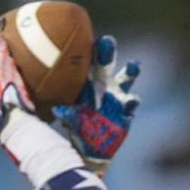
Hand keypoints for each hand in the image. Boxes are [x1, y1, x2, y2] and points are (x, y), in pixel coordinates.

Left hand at [52, 35, 140, 173]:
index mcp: (87, 83)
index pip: (88, 62)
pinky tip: (132, 100)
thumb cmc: (79, 129)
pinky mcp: (126, 112)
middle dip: (108, 52)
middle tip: (107, 43)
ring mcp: (117, 97)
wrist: (92, 148)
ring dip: (130, 71)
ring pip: (125, 79)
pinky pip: (131, 104)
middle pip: (107, 64)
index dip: (88, 50)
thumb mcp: (69, 120)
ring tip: (134, 65)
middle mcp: (104, 85)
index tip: (86, 41)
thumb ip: (64, 113)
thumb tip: (55, 109)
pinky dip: (132, 100)